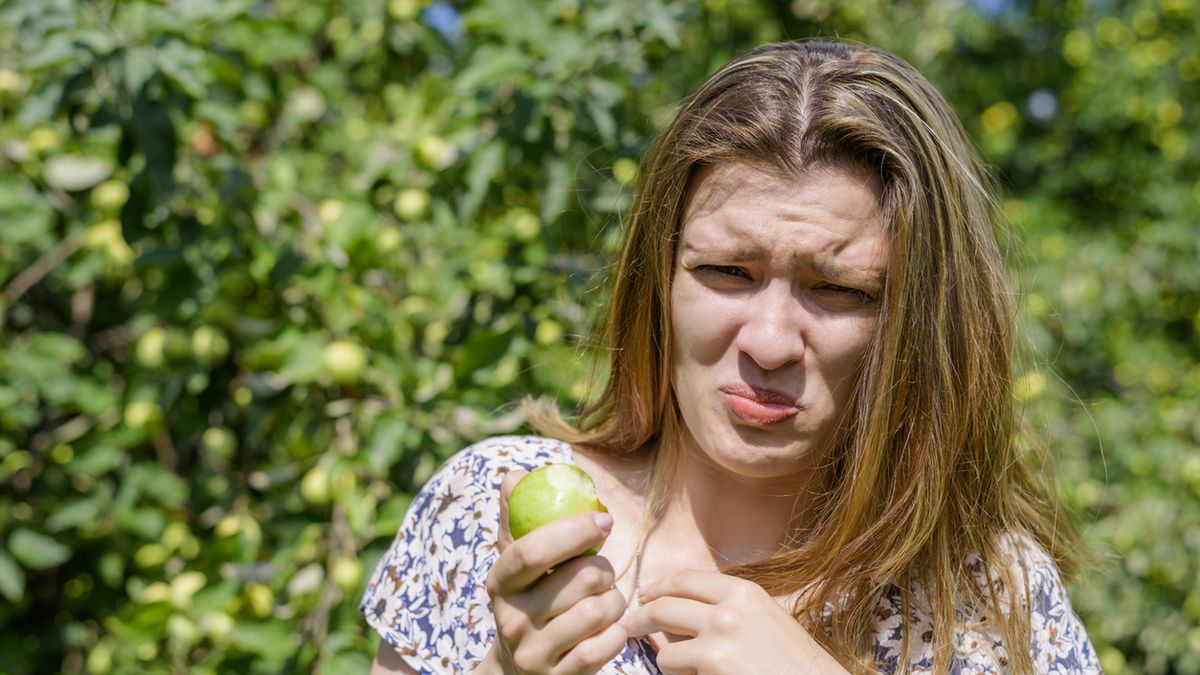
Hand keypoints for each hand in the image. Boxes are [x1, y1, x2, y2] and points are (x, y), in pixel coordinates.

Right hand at [484, 470, 628, 674]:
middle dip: (604, 568)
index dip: (573, 530)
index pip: (531, 550)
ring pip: (599, 610)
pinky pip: (606, 645)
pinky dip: (617, 632)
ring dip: (615, 600)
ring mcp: (535, 654)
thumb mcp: (514, 564)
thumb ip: (516, 517)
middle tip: (602, 571)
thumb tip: (516, 475)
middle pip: (580, 578)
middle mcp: (512, 620)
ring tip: (605, 601)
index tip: (604, 519)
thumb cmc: (525, 601)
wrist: (516, 674)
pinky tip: (608, 629)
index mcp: (500, 583)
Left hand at [625, 570, 848, 674]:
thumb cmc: (793, 661)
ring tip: (685, 670)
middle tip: (631, 627)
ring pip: (665, 652)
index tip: (645, 595)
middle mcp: (728, 612)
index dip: (658, 587)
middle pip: (663, 607)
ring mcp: (718, 644)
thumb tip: (675, 604)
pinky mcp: (713, 672)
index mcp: (743, 592)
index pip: (684, 580)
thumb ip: (725, 607)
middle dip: (641, 618)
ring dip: (668, 663)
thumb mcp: (764, 618)